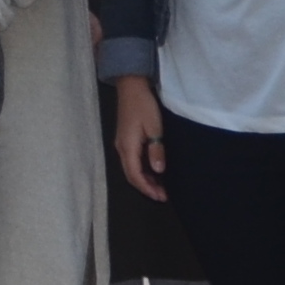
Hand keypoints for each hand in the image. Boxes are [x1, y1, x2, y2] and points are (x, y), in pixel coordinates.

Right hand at [111, 77, 169, 201]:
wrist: (131, 87)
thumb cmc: (144, 106)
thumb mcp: (154, 127)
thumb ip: (156, 149)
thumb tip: (159, 171)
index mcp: (128, 147)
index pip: (135, 175)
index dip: (147, 188)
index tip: (161, 196)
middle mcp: (121, 148)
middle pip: (130, 175)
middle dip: (146, 188)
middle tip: (163, 196)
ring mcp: (121, 144)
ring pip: (130, 169)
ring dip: (144, 180)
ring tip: (160, 187)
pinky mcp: (125, 140)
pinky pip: (132, 161)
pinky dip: (142, 170)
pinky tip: (153, 171)